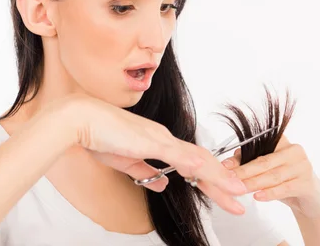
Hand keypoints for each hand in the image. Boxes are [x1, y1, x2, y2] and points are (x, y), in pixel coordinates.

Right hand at [60, 94, 248, 214]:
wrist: (79, 119)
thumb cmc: (97, 136)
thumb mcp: (124, 161)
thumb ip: (144, 172)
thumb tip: (163, 184)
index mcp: (159, 142)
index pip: (192, 163)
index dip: (211, 179)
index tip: (225, 193)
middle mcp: (164, 138)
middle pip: (201, 162)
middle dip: (222, 183)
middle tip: (241, 200)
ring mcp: (159, 138)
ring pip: (196, 159)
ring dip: (218, 178)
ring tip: (237, 193)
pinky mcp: (149, 140)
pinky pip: (177, 155)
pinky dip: (195, 166)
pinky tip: (209, 175)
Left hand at [221, 134, 319, 218]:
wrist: (312, 201)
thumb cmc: (286, 181)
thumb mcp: (267, 171)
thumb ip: (250, 163)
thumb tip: (228, 163)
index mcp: (283, 142)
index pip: (259, 146)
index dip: (240, 155)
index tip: (224, 165)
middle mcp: (295, 150)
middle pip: (264, 161)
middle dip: (244, 171)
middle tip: (228, 179)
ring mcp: (303, 166)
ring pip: (273, 175)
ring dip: (254, 183)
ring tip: (240, 189)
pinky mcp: (307, 183)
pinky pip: (285, 188)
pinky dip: (270, 193)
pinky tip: (258, 196)